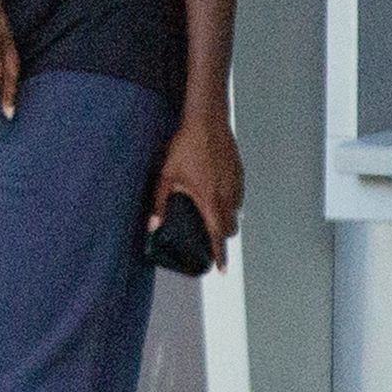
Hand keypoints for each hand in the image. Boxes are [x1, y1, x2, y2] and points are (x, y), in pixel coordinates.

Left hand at [148, 109, 243, 270]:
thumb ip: (160, 203)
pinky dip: (231, 202)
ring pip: (237, 211)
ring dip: (228, 219)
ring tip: (212, 217)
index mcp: (210, 201)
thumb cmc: (185, 147)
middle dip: (223, 237)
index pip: (218, 236)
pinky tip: (217, 195)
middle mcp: (228, 196)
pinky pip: (238, 195)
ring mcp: (236, 184)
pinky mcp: (240, 173)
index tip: (222, 270)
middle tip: (211, 241)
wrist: (207, 120)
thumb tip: (152, 226)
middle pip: (231, 228)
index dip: (220, 255)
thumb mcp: (166, 176)